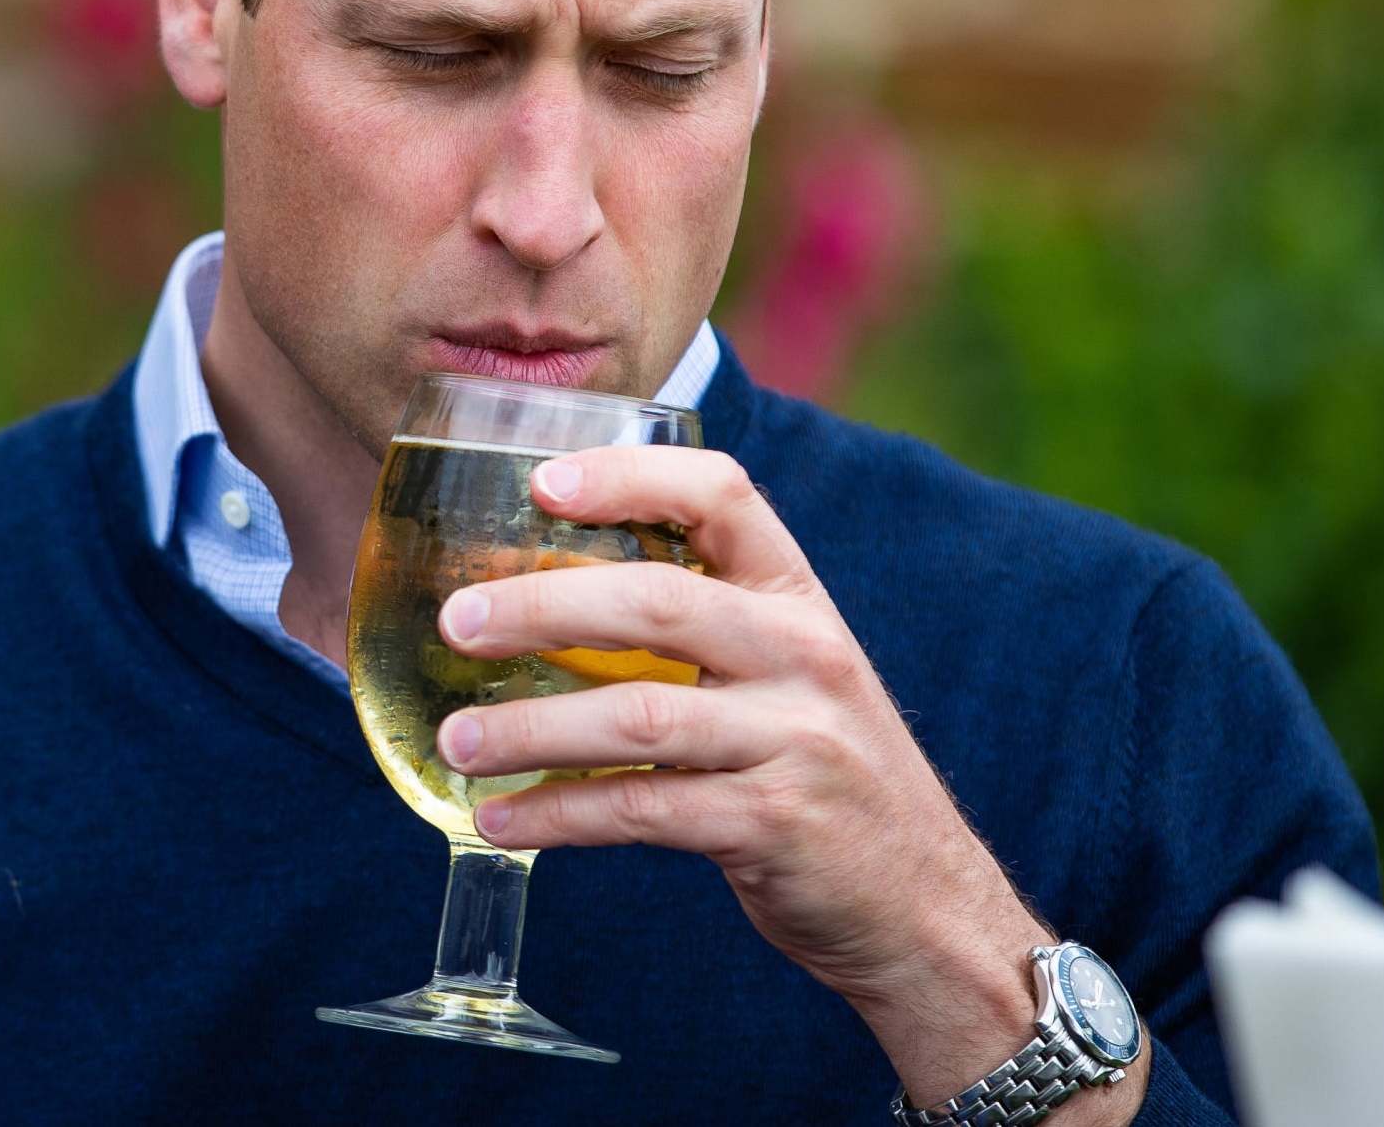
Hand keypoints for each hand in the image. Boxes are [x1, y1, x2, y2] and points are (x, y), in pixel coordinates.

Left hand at [435, 445, 1147, 1118]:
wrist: (927, 908)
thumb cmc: (829, 777)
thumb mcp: (793, 677)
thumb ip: (705, 630)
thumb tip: (547, 602)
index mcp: (801, 599)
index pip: (723, 495)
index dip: (629, 476)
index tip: (542, 482)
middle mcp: (804, 654)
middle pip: (658, 602)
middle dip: (543, 606)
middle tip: (458, 620)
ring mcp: (794, 740)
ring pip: (638, 714)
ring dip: (531, 728)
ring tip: (456, 739)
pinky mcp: (772, 824)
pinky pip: (641, 809)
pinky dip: (559, 814)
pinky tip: (501, 819)